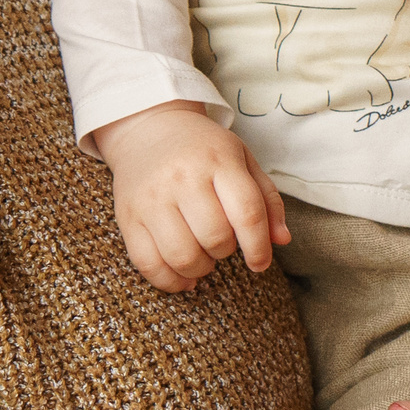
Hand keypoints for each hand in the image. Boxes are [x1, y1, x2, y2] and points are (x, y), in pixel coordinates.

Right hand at [93, 101, 288, 291]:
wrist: (149, 128)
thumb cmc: (203, 150)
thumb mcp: (242, 160)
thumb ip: (266, 199)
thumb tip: (282, 240)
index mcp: (218, 160)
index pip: (247, 212)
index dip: (258, 246)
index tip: (260, 262)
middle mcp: (182, 178)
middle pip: (215, 238)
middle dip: (226, 251)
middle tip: (222, 242)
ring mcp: (151, 198)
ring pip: (183, 257)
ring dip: (201, 269)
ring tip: (203, 257)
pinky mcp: (128, 217)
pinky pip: (148, 264)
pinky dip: (170, 281)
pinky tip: (184, 277)